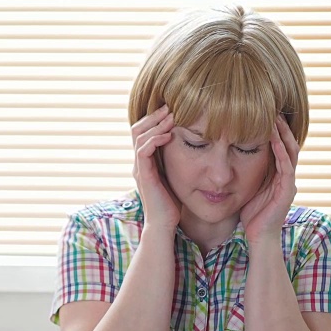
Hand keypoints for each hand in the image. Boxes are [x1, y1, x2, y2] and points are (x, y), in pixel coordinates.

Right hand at [131, 105, 180, 232]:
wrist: (164, 225)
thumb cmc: (173, 203)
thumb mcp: (176, 176)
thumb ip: (178, 161)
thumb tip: (193, 145)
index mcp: (145, 161)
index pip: (143, 131)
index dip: (155, 118)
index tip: (172, 108)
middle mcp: (139, 162)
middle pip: (137, 128)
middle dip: (154, 115)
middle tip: (170, 106)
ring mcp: (139, 168)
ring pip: (139, 136)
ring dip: (155, 124)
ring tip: (171, 116)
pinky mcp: (144, 175)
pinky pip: (143, 151)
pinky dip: (154, 139)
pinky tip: (168, 134)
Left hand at [240, 114, 299, 247]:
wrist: (259, 238)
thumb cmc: (251, 215)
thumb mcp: (246, 187)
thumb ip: (244, 172)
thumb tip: (228, 154)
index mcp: (277, 174)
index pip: (279, 146)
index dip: (274, 130)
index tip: (265, 112)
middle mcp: (286, 176)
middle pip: (287, 144)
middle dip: (281, 127)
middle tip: (273, 108)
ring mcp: (288, 183)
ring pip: (289, 152)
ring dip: (283, 134)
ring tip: (276, 118)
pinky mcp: (287, 191)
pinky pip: (286, 167)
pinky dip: (280, 151)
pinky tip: (274, 139)